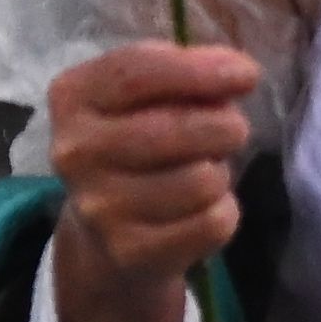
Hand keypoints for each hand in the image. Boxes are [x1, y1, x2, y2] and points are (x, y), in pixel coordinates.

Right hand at [46, 40, 263, 321]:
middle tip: (231, 129)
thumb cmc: (135, 145)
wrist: (105, 236)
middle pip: (177, 128)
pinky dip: (223, 212)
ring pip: (202, 180)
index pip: (137, 71)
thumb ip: (181, 74)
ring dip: (219, 173)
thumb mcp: (141, 98)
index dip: (199, 70)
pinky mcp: (130, 251)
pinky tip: (203, 208)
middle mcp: (75, 151)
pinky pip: (211, 223)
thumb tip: (239, 71)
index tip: (248, 73)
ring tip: (205, 172)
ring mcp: (99, 206)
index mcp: (72, 98)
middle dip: (225, 125)